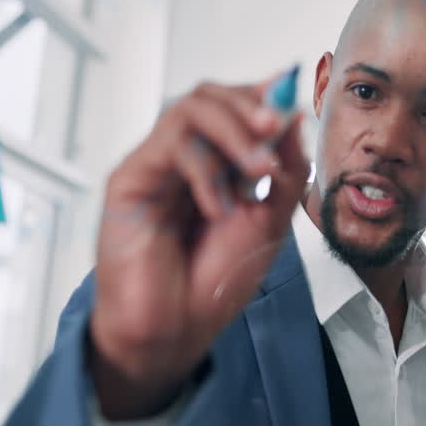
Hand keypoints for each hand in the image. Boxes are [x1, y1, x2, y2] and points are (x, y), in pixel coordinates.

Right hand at [88, 78, 309, 419]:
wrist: (174, 329)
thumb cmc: (215, 281)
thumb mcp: (270, 220)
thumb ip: (286, 169)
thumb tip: (295, 117)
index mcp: (221, 162)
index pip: (238, 105)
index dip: (266, 95)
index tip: (294, 100)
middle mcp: (186, 156)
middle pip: (211, 95)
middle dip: (249, 104)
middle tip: (274, 127)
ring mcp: (157, 164)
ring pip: (190, 109)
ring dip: (234, 132)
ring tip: (259, 171)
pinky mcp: (131, 178)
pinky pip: (170, 146)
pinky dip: (205, 170)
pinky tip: (218, 208)